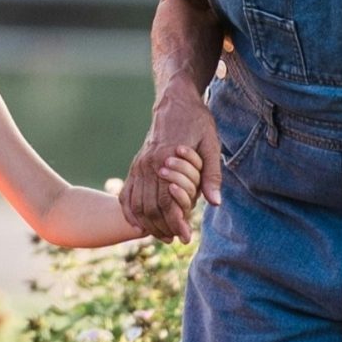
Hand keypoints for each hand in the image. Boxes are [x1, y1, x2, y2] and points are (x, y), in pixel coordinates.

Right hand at [121, 85, 218, 240]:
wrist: (175, 102)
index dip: (176, 222)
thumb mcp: (211, 145)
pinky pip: (127, 194)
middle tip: (177, 239)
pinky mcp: (135, 165)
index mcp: (165, 159)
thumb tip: (214, 202)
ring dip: (148, 224)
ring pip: (136, 204)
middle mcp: (147, 164)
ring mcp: (138, 165)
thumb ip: (212, 176)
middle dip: (163, 228)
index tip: (186, 237)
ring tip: (164, 235)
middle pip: (150, 207)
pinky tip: (139, 225)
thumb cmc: (197, 122)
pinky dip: (130, 212)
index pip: (167, 201)